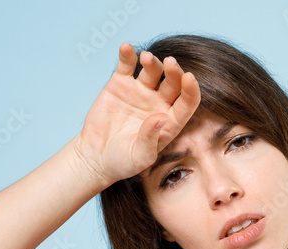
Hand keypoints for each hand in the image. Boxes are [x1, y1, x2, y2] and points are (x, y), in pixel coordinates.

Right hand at [71, 42, 201, 187]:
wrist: (96, 157)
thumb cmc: (122, 162)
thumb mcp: (139, 157)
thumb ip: (150, 139)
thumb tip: (160, 118)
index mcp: (170, 121)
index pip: (187, 102)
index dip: (190, 90)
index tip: (190, 78)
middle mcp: (159, 103)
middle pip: (173, 82)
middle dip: (174, 71)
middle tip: (170, 63)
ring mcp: (140, 92)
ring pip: (152, 70)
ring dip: (152, 61)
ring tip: (146, 58)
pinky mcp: (120, 84)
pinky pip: (127, 65)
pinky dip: (127, 55)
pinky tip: (126, 48)